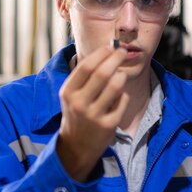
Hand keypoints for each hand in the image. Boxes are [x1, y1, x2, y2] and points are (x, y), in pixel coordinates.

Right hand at [57, 44, 128, 181]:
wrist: (76, 145)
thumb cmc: (76, 112)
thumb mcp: (71, 93)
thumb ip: (85, 74)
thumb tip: (107, 49)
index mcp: (68, 92)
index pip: (86, 66)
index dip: (101, 53)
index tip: (111, 46)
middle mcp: (79, 103)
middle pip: (102, 73)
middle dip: (115, 59)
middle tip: (122, 52)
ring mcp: (94, 115)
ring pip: (115, 86)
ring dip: (121, 76)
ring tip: (120, 75)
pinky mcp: (108, 125)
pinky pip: (122, 100)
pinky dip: (123, 95)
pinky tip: (118, 97)